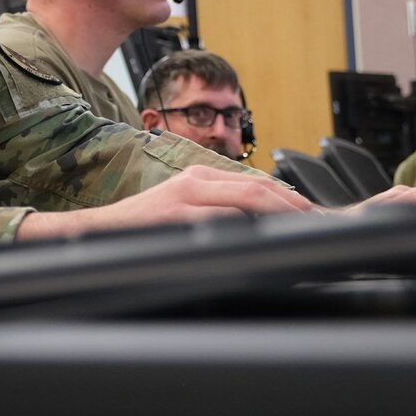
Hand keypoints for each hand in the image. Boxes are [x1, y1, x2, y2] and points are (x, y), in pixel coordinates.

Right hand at [18, 165, 316, 239]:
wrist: (94, 234)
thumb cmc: (140, 231)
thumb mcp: (181, 214)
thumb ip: (214, 215)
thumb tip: (253, 229)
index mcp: (198, 179)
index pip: (255, 184)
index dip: (288, 198)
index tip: (312, 214)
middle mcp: (195, 181)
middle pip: (259, 190)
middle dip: (295, 206)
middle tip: (321, 223)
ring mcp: (185, 197)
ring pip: (247, 199)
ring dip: (281, 214)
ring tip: (305, 228)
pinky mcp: (175, 215)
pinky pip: (222, 218)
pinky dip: (250, 226)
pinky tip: (267, 237)